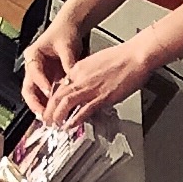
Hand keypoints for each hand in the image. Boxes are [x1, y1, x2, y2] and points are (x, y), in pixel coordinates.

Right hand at [19, 22, 84, 121]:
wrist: (69, 28)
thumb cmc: (64, 33)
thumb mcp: (66, 46)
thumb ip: (68, 62)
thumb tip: (72, 78)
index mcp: (33, 55)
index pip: (34, 72)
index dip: (41, 83)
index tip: (49, 92)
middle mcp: (33, 67)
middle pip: (29, 89)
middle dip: (34, 103)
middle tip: (43, 114)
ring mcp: (40, 75)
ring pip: (36, 95)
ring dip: (41, 107)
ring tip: (49, 117)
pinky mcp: (48, 80)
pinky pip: (46, 95)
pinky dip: (50, 104)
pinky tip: (57, 111)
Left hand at [41, 32, 155, 129]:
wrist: (136, 55)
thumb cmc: (122, 57)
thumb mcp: (96, 62)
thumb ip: (87, 75)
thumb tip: (84, 85)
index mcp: (79, 69)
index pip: (59, 86)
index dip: (53, 99)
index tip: (51, 107)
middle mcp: (81, 78)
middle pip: (57, 95)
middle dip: (49, 110)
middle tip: (46, 119)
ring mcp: (91, 87)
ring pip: (65, 102)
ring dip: (57, 116)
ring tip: (54, 125)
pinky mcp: (102, 96)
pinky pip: (84, 110)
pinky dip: (75, 119)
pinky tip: (71, 125)